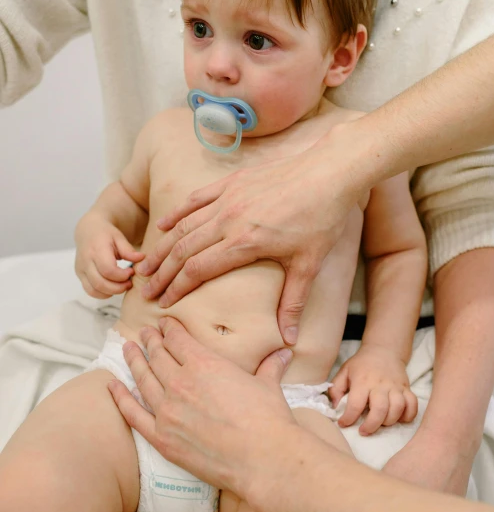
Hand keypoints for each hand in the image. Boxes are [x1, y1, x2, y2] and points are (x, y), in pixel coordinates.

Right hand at [74, 214, 144, 298]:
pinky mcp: (80, 275)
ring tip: (122, 285)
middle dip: (118, 287)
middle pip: (100, 283)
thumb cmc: (106, 234)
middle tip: (129, 283)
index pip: (108, 270)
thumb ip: (128, 250)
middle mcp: (85, 261)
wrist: (88, 231)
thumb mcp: (119, 237)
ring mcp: (81, 269)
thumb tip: (141, 259)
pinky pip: (90, 291)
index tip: (131, 272)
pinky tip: (113, 287)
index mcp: (96, 249)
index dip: (122, 276)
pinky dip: (103, 294)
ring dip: (111, 292)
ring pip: (94, 290)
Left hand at [109, 317, 294, 496]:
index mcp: (204, 363)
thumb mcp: (268, 385)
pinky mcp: (162, 438)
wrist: (263, 459)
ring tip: (127, 349)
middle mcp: (180, 382)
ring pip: (143, 379)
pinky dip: (120, 398)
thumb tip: (283, 353)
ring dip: (133, 361)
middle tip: (143, 334)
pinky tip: (112, 386)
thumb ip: (269, 367)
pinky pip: (133, 414)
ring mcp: (167, 410)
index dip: (169, 329)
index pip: (178, 339)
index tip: (165, 325)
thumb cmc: (268, 420)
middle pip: (157, 355)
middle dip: (150, 341)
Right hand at [136, 127, 360, 344]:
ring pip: (183, 225)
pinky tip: (163, 224)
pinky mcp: (233, 181)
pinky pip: (196, 198)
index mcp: (244, 242)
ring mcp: (228, 197)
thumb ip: (292, 302)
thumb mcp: (308, 265)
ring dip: (162, 245)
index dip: (177, 288)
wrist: (330, 172)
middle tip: (145, 289)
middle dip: (161, 272)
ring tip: (145, 263)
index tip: (163, 303)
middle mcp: (229, 219)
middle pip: (183, 249)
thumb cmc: (323, 218)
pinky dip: (177, 212)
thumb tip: (288, 339)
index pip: (198, 269)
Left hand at [330, 344, 417, 434]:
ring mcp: (396, 386)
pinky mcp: (407, 388)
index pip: (356, 404)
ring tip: (380, 423)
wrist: (383, 350)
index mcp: (362, 381)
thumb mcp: (344, 372)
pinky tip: (399, 419)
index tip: (343, 423)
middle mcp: (380, 384)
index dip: (349, 418)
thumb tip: (334, 407)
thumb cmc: (361, 364)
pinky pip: (413, 404)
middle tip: (363, 431)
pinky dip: (408, 415)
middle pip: (380, 409)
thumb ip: (336, 389)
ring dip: (389, 421)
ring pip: (397, 408)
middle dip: (371, 425)